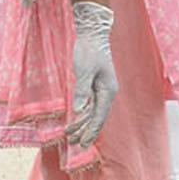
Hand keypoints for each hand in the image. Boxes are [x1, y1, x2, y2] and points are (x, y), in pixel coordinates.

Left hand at [68, 0, 116, 146]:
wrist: (93, 34)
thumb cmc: (89, 50)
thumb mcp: (83, 70)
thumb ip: (81, 90)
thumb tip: (78, 109)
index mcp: (108, 91)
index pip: (99, 116)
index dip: (91, 131)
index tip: (83, 144)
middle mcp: (107, 93)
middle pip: (97, 118)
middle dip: (86, 132)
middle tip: (75, 145)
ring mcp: (102, 90)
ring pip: (92, 113)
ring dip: (82, 124)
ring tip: (70, 136)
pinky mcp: (95, 85)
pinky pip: (89, 105)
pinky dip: (81, 114)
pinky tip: (74, 121)